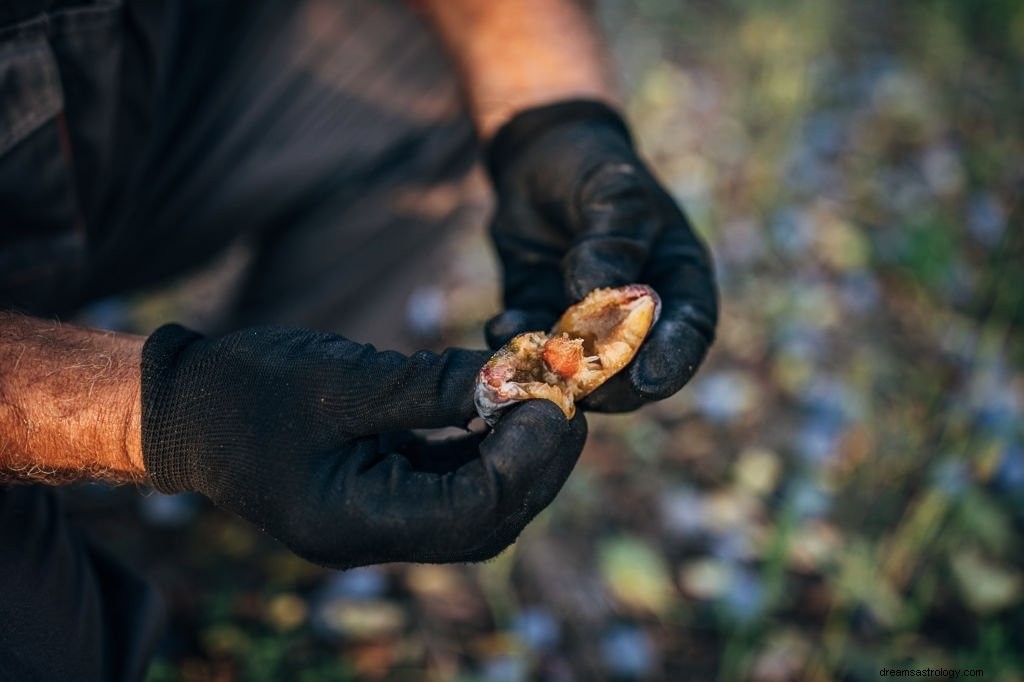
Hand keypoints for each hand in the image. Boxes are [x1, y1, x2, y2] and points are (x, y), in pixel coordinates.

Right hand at [140, 324, 585, 568]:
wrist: (185, 408)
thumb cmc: (246, 391)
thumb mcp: (339, 379)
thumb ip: (427, 386)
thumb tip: (510, 380)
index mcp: (353, 523)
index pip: (472, 511)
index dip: (525, 456)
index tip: (554, 397)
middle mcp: (373, 536)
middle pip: (487, 520)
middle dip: (536, 463)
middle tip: (566, 401)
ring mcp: (378, 521)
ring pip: (476, 507)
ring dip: (518, 457)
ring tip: (543, 400)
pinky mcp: (382, 494)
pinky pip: (451, 483)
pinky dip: (485, 450)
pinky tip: (500, 407)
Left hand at [485, 100, 717, 411]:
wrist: (535, 157)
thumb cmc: (592, 167)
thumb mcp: (613, 192)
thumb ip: (613, 240)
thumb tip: (597, 292)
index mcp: (677, 281)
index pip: (688, 333)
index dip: (671, 361)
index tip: (647, 378)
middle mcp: (636, 314)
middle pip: (635, 369)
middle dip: (610, 383)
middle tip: (583, 384)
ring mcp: (586, 324)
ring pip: (580, 370)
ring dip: (557, 374)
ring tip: (535, 362)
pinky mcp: (541, 319)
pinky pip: (531, 346)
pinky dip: (516, 346)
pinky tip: (500, 330)